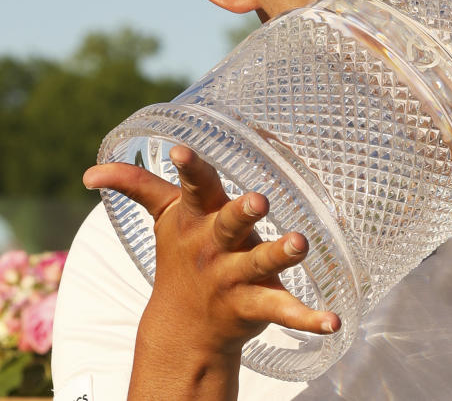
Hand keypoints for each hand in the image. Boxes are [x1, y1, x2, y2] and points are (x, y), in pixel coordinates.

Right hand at [84, 146, 340, 359]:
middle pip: (228, 225)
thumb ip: (136, 187)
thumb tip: (90, 170)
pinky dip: (310, 318)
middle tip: (259, 199)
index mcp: (197, 219)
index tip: (182, 152)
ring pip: (258, 264)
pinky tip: (333, 321)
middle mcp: (215, 247)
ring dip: (280, 254)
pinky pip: (285, 310)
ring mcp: (235, 278)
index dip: (189, 169)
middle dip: (242, 211)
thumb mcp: (164, 218)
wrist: (185, 326)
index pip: (193, 187)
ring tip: (301, 243)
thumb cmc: (184, 253)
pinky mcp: (257, 304)